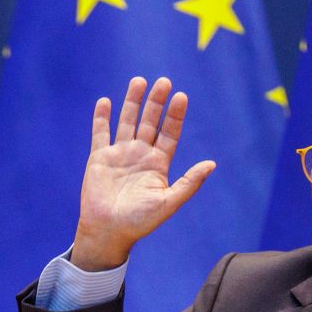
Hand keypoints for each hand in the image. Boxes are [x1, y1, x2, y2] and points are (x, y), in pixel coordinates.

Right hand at [70, 76, 215, 270]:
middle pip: (150, 122)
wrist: (109, 231)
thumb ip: (189, 183)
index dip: (175, 115)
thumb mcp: (169, 202)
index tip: (181, 97)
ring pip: (127, 121)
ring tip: (139, 81)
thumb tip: (211, 164)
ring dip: (132, 102)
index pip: (169, 133)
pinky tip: (105, 101)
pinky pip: (100, 133)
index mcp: (158, 164)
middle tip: (163, 81)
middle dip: (156, 102)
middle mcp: (140, 155)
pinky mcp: (99, 158)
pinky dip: (101, 118)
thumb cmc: (140, 222)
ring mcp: (119, 154)